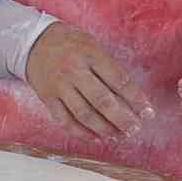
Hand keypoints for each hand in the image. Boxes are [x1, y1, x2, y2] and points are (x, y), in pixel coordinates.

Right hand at [24, 23, 153, 139]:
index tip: (148, 113)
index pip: (119, 80)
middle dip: (122, 119)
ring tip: (119, 136)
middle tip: (135, 129)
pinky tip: (96, 138)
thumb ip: (109, 68)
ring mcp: (59, 86)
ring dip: (104, 129)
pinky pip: (65, 121)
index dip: (136, 99)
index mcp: (90, 54)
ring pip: (84, 114)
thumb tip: (131, 97)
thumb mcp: (92, 46)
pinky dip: (81, 133)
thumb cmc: (70, 44)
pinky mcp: (47, 98)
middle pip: (102, 101)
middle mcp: (74, 71)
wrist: (33, 42)